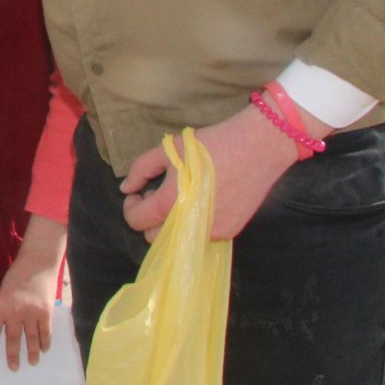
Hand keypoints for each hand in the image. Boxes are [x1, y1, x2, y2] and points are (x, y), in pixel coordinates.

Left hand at [0, 261, 56, 370]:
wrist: (37, 263)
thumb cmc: (17, 277)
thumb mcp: (3, 293)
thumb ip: (3, 311)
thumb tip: (3, 333)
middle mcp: (15, 311)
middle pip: (12, 339)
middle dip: (12, 356)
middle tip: (13, 368)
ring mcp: (31, 312)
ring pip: (31, 339)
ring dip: (31, 352)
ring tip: (31, 362)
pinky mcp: (46, 312)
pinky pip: (45, 332)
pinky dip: (44, 342)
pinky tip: (43, 349)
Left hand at [119, 104, 306, 242]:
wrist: (258, 146)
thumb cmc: (212, 144)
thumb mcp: (169, 148)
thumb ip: (141, 169)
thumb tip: (126, 188)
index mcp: (170, 204)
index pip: (137, 222)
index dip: (131, 208)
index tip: (138, 194)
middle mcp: (190, 225)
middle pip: (154, 238)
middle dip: (150, 219)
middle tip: (158, 194)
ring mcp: (213, 232)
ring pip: (179, 240)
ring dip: (172, 224)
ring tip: (181, 196)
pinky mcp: (231, 232)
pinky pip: (202, 235)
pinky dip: (194, 224)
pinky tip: (202, 201)